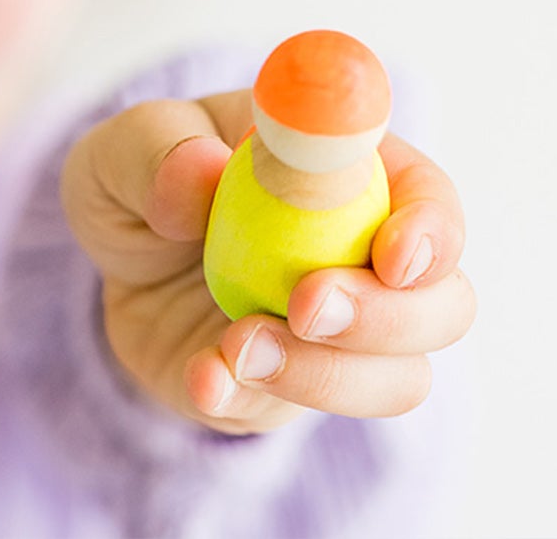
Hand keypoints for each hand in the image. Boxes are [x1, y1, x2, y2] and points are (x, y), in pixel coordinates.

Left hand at [59, 89, 475, 434]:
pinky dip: (250, 401)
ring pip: (396, 377)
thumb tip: (203, 172)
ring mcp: (341, 333)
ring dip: (325, 373)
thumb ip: (158, 148)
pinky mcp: (294, 388)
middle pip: (442, 303)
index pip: (426, 194)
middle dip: (389, 316)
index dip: (432, 225)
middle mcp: (365, 254)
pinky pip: (298, 413)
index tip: (394, 253)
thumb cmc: (144, 178)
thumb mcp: (125, 144)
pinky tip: (204, 375)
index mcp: (343, 170)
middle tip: (306, 306)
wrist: (114, 261)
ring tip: (235, 345)